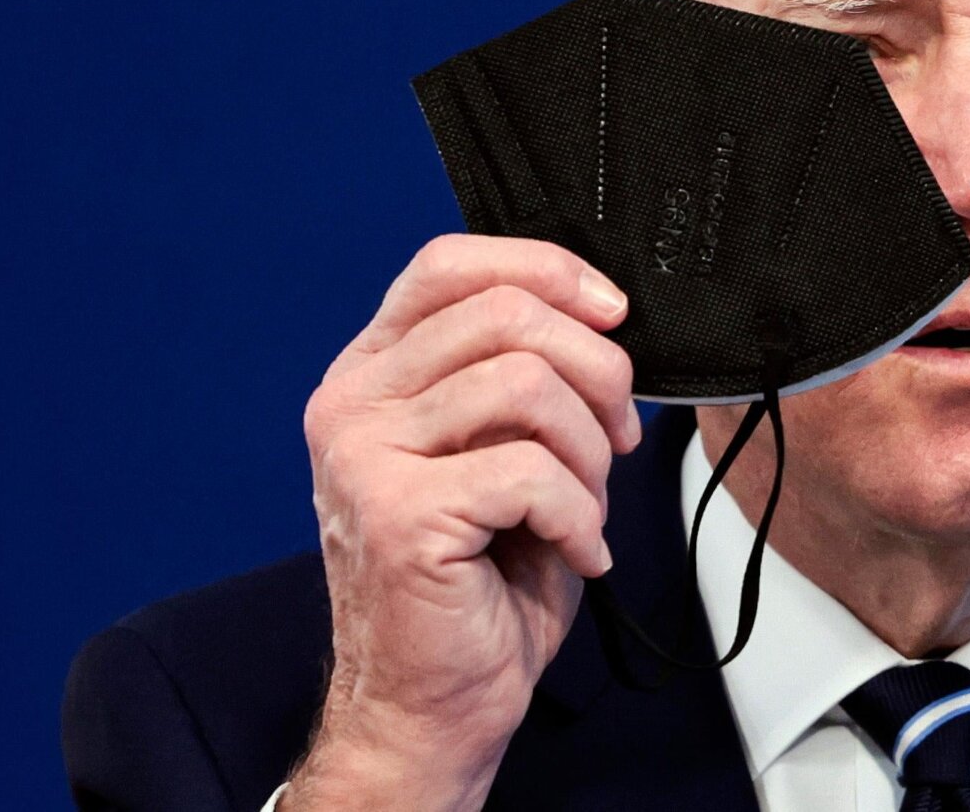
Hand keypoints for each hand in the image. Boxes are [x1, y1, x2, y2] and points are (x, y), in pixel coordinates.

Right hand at [286, 235, 639, 810]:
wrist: (433, 704)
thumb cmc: (476, 582)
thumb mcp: (497, 450)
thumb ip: (517, 373)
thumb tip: (601, 316)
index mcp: (371, 374)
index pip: (449, 264)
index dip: (545, 269)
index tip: (611, 314)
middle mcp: (352, 404)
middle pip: (504, 313)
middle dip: (596, 372)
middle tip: (618, 440)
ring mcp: (363, 457)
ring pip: (526, 385)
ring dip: (590, 451)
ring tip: (588, 505)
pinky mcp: (397, 515)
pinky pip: (531, 473)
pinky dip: (580, 516)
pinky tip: (576, 553)